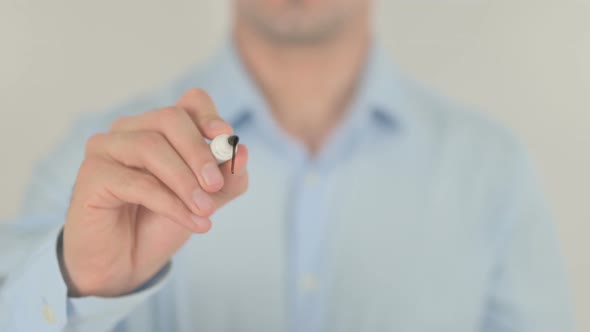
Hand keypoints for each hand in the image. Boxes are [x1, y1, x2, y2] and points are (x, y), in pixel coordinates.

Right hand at [61, 89, 248, 296]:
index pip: (190, 102)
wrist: (126, 264)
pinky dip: (170, 203)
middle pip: (170, 119)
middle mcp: (131, 129)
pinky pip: (136, 182)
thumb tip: (242, 152)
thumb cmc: (162, 223)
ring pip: (151, 147)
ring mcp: (106, 148)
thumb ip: (228, 178)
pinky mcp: (92, 175)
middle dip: (199, 152)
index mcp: (160, 127)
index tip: (226, 138)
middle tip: (216, 186)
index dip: (209, 115)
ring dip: (185, 181)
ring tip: (205, 211)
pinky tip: (193, 222)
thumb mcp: (206, 199)